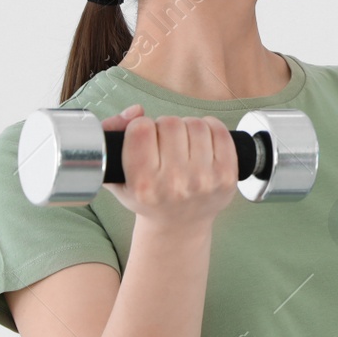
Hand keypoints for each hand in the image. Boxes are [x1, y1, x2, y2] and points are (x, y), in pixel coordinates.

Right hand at [99, 105, 239, 229]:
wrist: (179, 225)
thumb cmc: (147, 198)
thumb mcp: (116, 176)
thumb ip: (110, 137)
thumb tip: (135, 111)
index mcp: (143, 186)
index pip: (140, 129)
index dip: (140, 127)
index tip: (142, 137)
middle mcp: (175, 184)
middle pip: (169, 123)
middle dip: (164, 127)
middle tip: (164, 142)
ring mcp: (204, 180)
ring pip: (195, 124)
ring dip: (187, 127)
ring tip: (182, 142)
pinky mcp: (227, 176)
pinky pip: (220, 132)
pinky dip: (211, 128)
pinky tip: (202, 140)